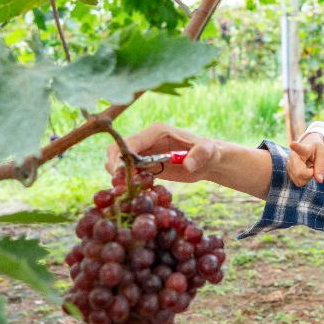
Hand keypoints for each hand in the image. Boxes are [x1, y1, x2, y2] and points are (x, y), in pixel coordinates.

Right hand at [104, 123, 219, 182]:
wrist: (209, 161)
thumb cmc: (209, 153)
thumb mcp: (208, 152)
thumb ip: (200, 155)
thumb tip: (187, 165)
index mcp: (156, 132)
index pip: (131, 141)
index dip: (122, 156)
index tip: (121, 173)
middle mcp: (146, 139)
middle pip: (117, 149)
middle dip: (114, 165)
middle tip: (120, 184)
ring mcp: (144, 152)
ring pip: (119, 160)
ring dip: (118, 175)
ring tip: (127, 189)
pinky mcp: (145, 165)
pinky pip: (128, 171)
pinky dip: (126, 180)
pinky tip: (135, 191)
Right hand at [286, 133, 323, 185]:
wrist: (307, 147)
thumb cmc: (315, 150)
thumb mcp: (322, 154)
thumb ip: (321, 166)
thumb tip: (320, 180)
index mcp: (303, 148)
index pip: (299, 148)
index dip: (295, 147)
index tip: (292, 144)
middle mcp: (292, 156)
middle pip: (299, 173)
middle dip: (310, 174)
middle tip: (313, 166)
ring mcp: (289, 165)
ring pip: (299, 180)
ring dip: (307, 177)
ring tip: (308, 168)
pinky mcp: (289, 172)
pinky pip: (298, 182)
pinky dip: (304, 180)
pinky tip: (305, 171)